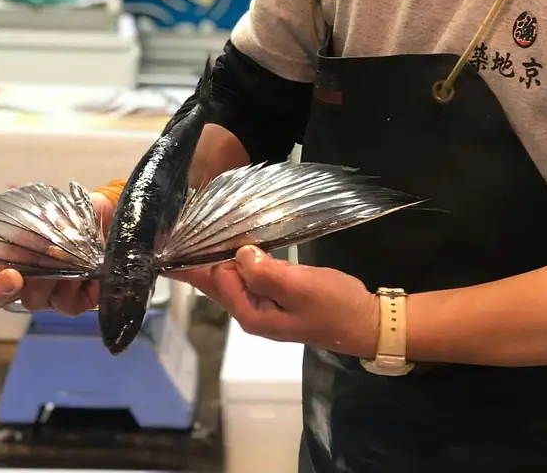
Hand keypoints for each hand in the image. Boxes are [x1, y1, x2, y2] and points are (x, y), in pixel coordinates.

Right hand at [0, 192, 114, 316]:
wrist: (122, 216)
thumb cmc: (84, 212)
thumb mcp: (60, 210)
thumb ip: (40, 222)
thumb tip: (25, 235)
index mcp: (18, 258)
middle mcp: (31, 280)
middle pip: (2, 297)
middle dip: (1, 289)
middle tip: (11, 276)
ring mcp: (55, 293)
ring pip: (35, 301)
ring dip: (42, 283)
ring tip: (58, 264)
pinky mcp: (81, 301)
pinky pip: (67, 305)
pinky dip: (72, 290)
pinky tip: (83, 276)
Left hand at [174, 246, 379, 357]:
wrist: (366, 323)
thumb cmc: (334, 305)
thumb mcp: (300, 287)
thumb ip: (266, 272)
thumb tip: (238, 254)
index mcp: (251, 313)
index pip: (214, 279)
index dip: (197, 256)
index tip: (180, 229)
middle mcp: (251, 312)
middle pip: (216, 281)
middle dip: (198, 256)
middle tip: (180, 224)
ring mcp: (264, 305)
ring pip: (231, 276)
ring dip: (218, 255)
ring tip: (200, 226)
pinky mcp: (277, 296)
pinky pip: (249, 274)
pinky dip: (239, 258)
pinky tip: (235, 241)